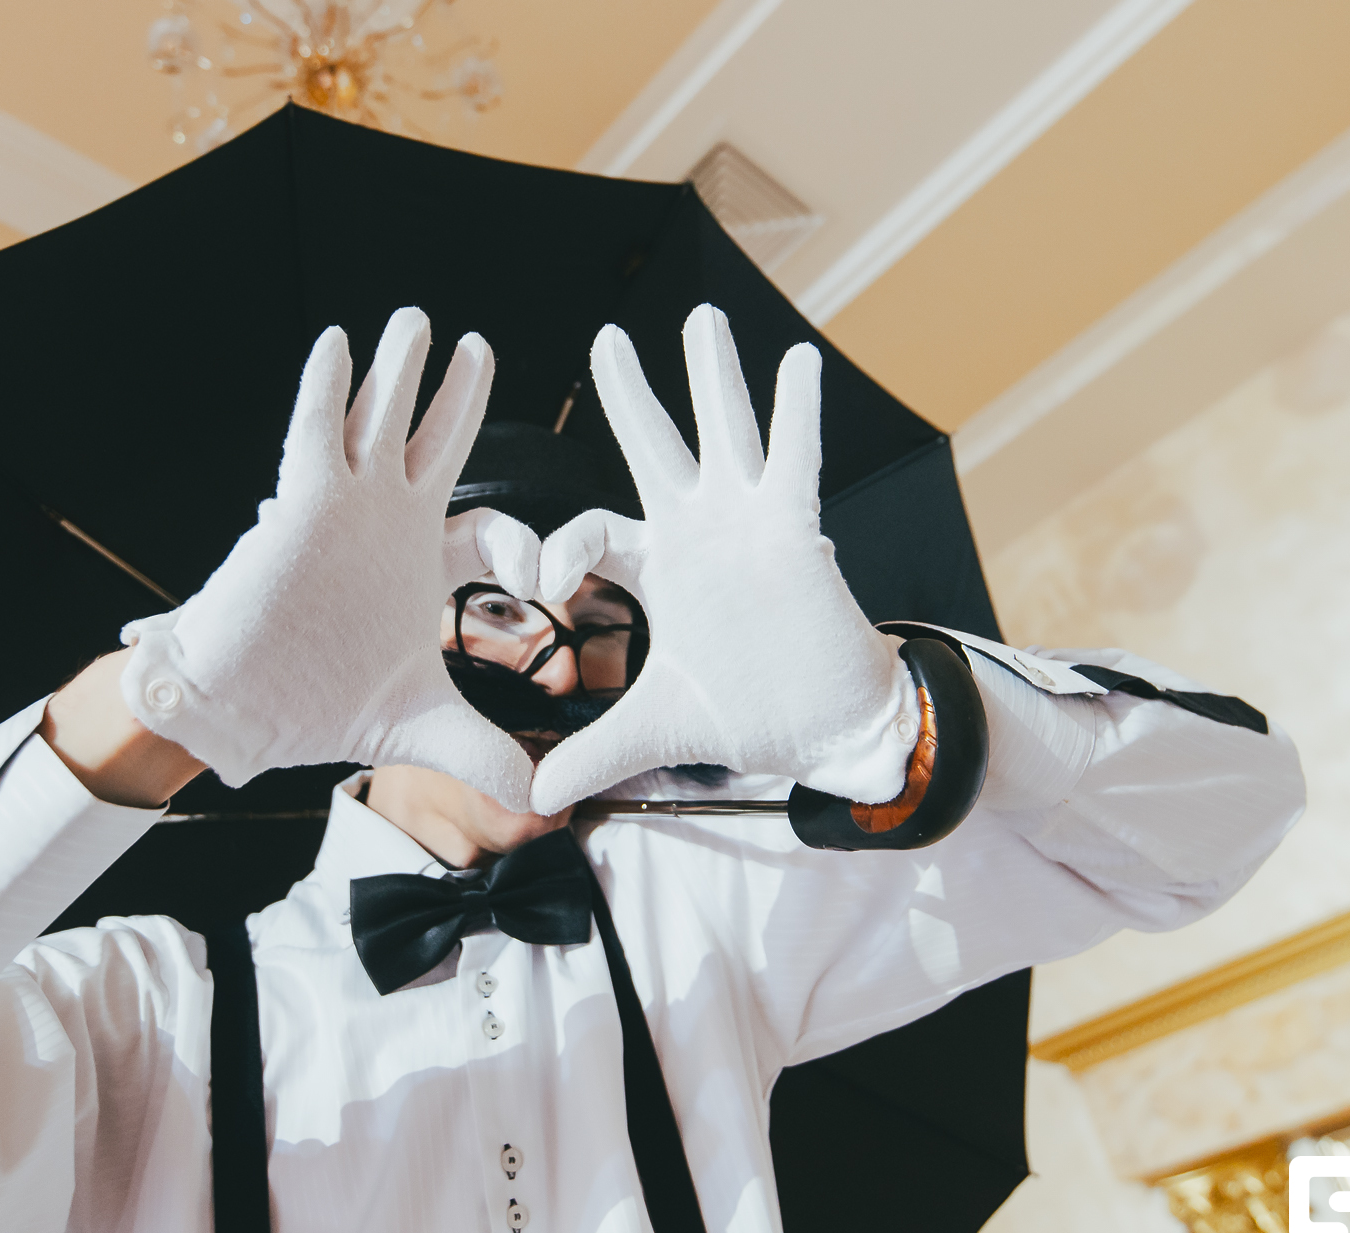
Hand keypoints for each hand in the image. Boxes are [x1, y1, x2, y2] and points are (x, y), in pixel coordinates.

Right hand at [119, 308, 541, 810]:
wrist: (246, 710)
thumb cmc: (320, 707)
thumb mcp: (422, 726)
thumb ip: (485, 754)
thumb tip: (549, 805)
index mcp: (421, 568)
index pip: (487, 532)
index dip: (522, 545)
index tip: (548, 577)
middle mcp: (387, 525)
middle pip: (434, 445)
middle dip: (456, 397)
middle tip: (479, 347)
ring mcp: (346, 507)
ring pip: (378, 421)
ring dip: (397, 369)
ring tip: (416, 320)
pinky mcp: (304, 505)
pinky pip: (319, 431)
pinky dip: (330, 387)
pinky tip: (339, 342)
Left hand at [530, 305, 914, 814]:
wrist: (821, 729)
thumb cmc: (747, 713)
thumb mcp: (654, 729)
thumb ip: (592, 751)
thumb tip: (528, 802)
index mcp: (660, 566)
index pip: (594, 530)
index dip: (558, 547)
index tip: (536, 581)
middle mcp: (699, 532)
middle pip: (654, 448)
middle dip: (631, 393)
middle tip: (606, 337)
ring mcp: (747, 524)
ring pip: (724, 434)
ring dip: (713, 375)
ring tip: (700, 314)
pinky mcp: (792, 532)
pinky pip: (793, 463)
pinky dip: (796, 413)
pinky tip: (798, 360)